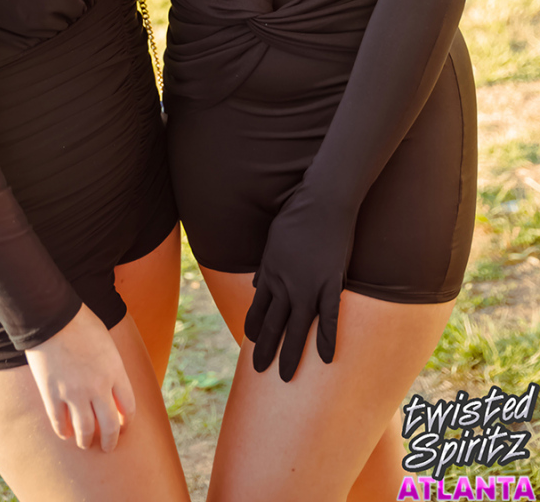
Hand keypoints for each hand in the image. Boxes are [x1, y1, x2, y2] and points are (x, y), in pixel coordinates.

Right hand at [25, 304, 135, 451]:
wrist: (52, 316)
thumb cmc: (81, 323)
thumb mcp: (107, 343)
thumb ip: (112, 367)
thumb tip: (113, 387)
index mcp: (115, 371)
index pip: (128, 407)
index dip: (127, 421)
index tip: (123, 426)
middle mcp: (97, 387)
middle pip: (109, 426)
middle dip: (110, 441)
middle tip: (108, 447)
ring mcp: (73, 393)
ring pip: (84, 431)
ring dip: (86, 441)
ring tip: (85, 443)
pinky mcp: (52, 394)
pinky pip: (59, 423)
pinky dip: (63, 431)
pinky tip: (66, 433)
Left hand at [244, 187, 355, 380]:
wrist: (323, 203)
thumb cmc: (297, 216)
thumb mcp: (273, 241)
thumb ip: (266, 266)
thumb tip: (257, 283)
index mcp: (270, 272)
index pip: (258, 308)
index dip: (254, 327)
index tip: (250, 343)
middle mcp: (285, 284)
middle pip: (273, 324)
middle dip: (265, 349)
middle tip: (259, 371)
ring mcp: (308, 286)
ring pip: (297, 328)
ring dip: (290, 353)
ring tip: (284, 377)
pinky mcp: (331, 283)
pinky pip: (329, 318)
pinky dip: (327, 339)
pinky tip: (326, 359)